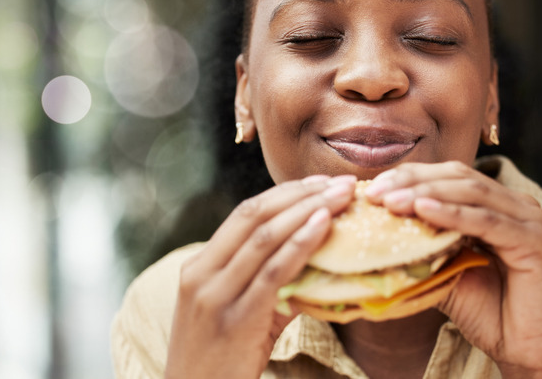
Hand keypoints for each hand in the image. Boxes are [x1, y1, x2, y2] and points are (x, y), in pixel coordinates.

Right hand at [164, 175, 355, 378]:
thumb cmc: (221, 358)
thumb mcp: (236, 312)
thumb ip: (267, 283)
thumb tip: (316, 258)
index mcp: (199, 266)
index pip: (245, 214)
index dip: (286, 193)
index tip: (320, 182)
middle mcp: (202, 274)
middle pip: (255, 216)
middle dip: (302, 194)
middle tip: (340, 182)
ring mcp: (215, 296)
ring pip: (265, 238)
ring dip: (308, 211)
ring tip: (341, 197)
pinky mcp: (236, 320)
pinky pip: (274, 273)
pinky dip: (301, 244)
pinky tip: (324, 226)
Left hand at [365, 161, 541, 378]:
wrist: (522, 349)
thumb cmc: (486, 311)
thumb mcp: (445, 270)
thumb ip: (422, 245)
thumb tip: (375, 230)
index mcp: (496, 204)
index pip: (448, 176)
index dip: (410, 176)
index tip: (373, 188)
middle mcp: (516, 204)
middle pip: (458, 176)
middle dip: (413, 181)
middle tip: (376, 193)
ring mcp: (528, 218)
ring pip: (470, 193)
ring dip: (426, 194)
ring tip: (392, 202)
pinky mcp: (533, 240)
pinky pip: (486, 221)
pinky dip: (452, 214)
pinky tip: (423, 210)